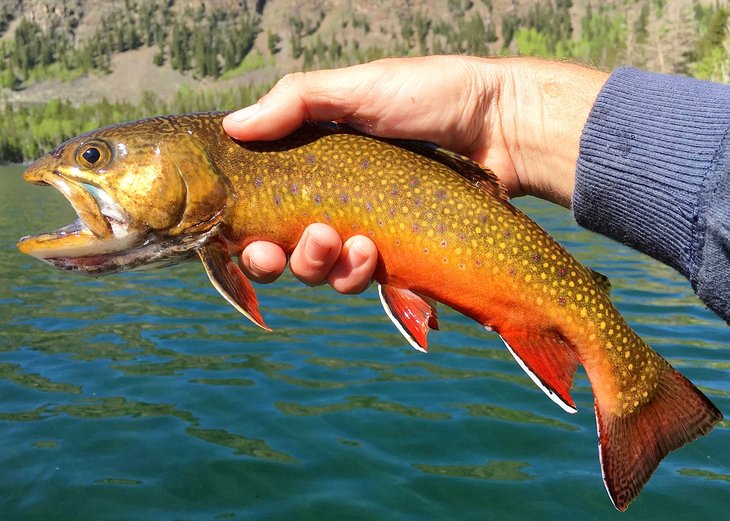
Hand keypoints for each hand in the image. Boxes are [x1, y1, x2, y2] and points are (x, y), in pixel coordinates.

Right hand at [224, 55, 607, 291]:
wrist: (501, 125)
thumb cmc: (432, 95)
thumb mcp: (361, 87)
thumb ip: (297, 101)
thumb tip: (233, 126)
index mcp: (315, 164)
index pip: (263, 205)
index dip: (245, 229)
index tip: (239, 236)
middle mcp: (335, 202)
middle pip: (285, 251)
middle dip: (276, 260)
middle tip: (286, 250)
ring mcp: (368, 231)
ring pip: (324, 272)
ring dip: (321, 267)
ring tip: (347, 244)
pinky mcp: (401, 255)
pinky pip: (368, 281)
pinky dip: (361, 275)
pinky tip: (373, 254)